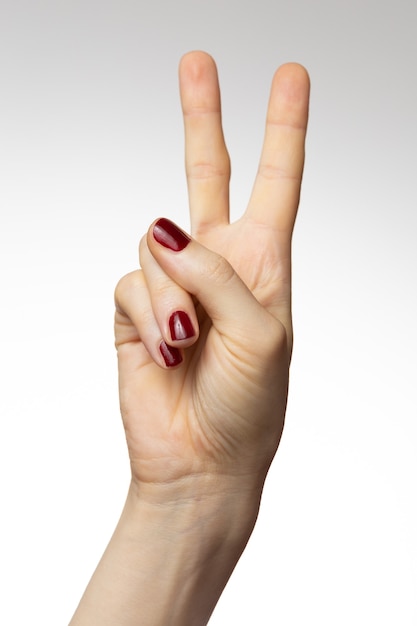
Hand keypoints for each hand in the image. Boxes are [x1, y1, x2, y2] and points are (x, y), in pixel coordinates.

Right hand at [114, 51, 309, 501]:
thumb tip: (164, 230)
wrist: (202, 460)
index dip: (285, 129)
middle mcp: (218, 264)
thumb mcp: (262, 335)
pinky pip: (131, 280)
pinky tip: (167, 347)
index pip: (277, 182)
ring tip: (189, 340)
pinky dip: (151, 314)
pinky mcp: (135, 306)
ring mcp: (174, 283)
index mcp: (264, 264)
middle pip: (208, 173)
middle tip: (198, 61)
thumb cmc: (248, 407)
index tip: (290, 77)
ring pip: (157, 240)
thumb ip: (219, 273)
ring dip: (174, 293)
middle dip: (203, 117)